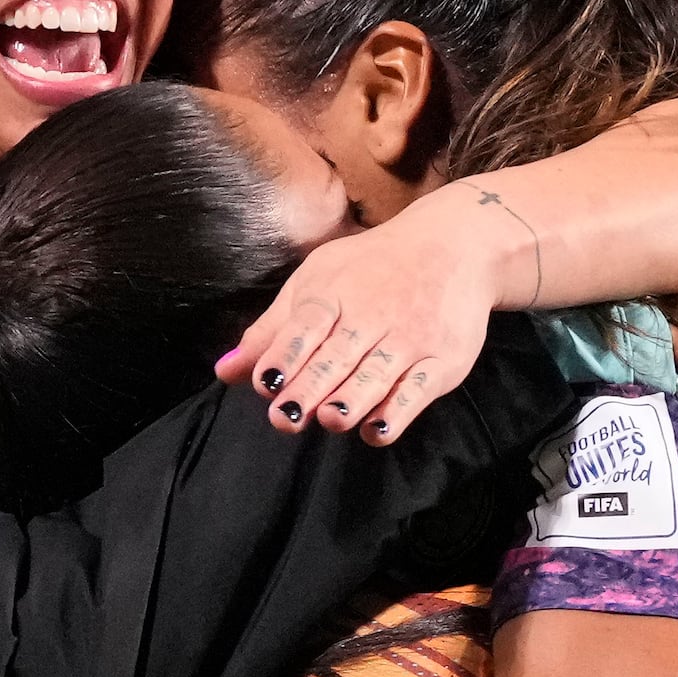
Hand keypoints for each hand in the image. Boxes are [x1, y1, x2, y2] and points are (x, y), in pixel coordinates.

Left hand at [212, 184, 517, 441]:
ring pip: (377, 374)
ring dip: (353, 398)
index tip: (266, 382)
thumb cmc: (372, 269)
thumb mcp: (317, 282)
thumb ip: (271, 331)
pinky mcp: (443, 360)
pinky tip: (376, 430)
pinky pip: (419, 390)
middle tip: (285, 417)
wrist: (453, 246)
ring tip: (330, 418)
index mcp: (335, 292)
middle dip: (311, 386)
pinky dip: (399, 411)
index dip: (286, 354)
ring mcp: (411, 338)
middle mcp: (373, 315)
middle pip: (338, 355)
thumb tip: (224, 371)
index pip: (307, 325)